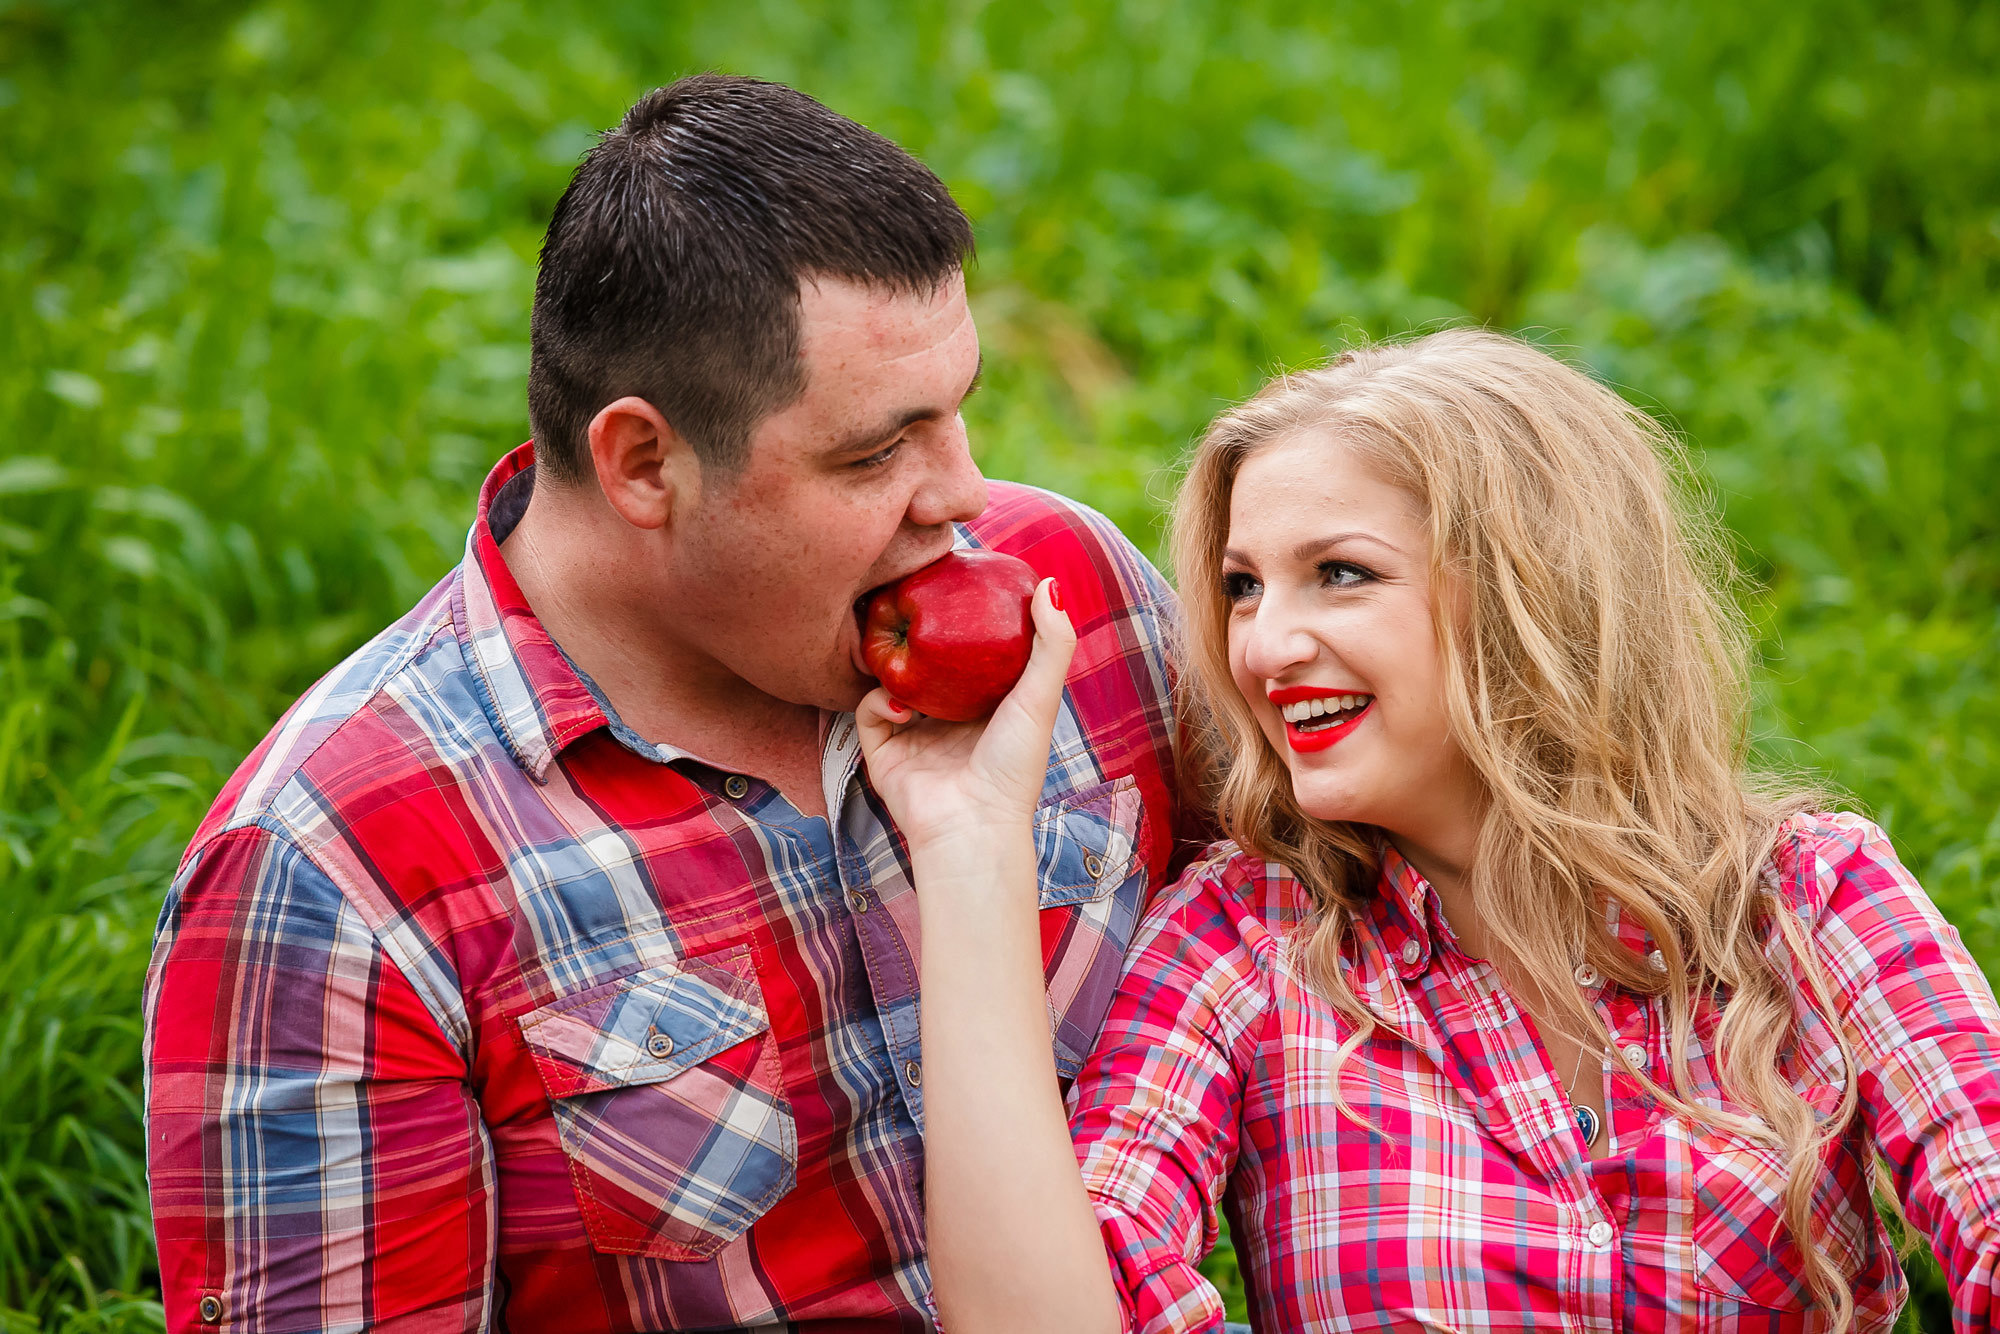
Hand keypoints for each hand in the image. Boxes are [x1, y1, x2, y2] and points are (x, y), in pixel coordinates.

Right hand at [855, 578, 1076, 854]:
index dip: (965, 622)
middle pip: (926, 662)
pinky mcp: (882, 749)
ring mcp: (913, 732)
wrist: (972, 826)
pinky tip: (903, 706)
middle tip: (916, 600)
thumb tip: (1049, 582)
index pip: (970, 654)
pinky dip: (880, 700)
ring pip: (891, 679)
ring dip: (895, 664)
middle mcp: (948, 717)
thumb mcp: (1040, 697)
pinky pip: (869, 709)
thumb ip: (1052, 643)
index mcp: (986, 706)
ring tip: (903, 643)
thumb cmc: (1014, 766)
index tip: (960, 589)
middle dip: (918, 633)